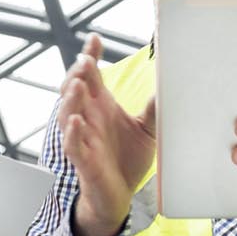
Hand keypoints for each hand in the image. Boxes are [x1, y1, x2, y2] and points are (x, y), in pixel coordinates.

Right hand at [58, 34, 154, 235]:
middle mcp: (88, 118)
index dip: (89, 55)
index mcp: (100, 106)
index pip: (90, 75)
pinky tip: (76, 121)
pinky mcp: (84, 161)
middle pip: (72, 89)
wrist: (120, 196)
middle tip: (86, 61)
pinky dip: (71, 133)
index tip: (94, 39)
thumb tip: (169, 85)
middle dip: (76, 73)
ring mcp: (83, 138)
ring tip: (78, 84)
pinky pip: (72, 145)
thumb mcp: (148, 130)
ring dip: (70, 99)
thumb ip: (154, 109)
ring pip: (67, 114)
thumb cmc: (127, 159)